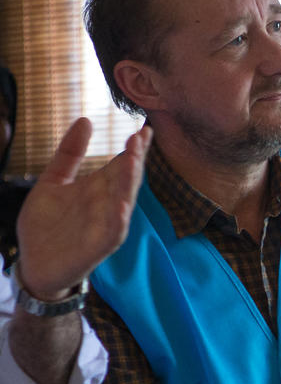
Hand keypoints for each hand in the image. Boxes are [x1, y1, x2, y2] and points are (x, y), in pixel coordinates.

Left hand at [16, 119, 150, 299]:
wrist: (33, 263)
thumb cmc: (44, 225)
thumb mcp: (52, 182)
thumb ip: (69, 153)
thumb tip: (86, 120)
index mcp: (98, 187)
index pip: (122, 163)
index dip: (134, 148)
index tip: (145, 129)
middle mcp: (106, 204)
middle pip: (126, 178)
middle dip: (135, 159)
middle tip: (140, 137)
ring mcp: (105, 224)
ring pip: (124, 201)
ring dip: (130, 183)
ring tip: (134, 161)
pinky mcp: (99, 246)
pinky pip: (114, 231)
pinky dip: (120, 218)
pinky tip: (123, 204)